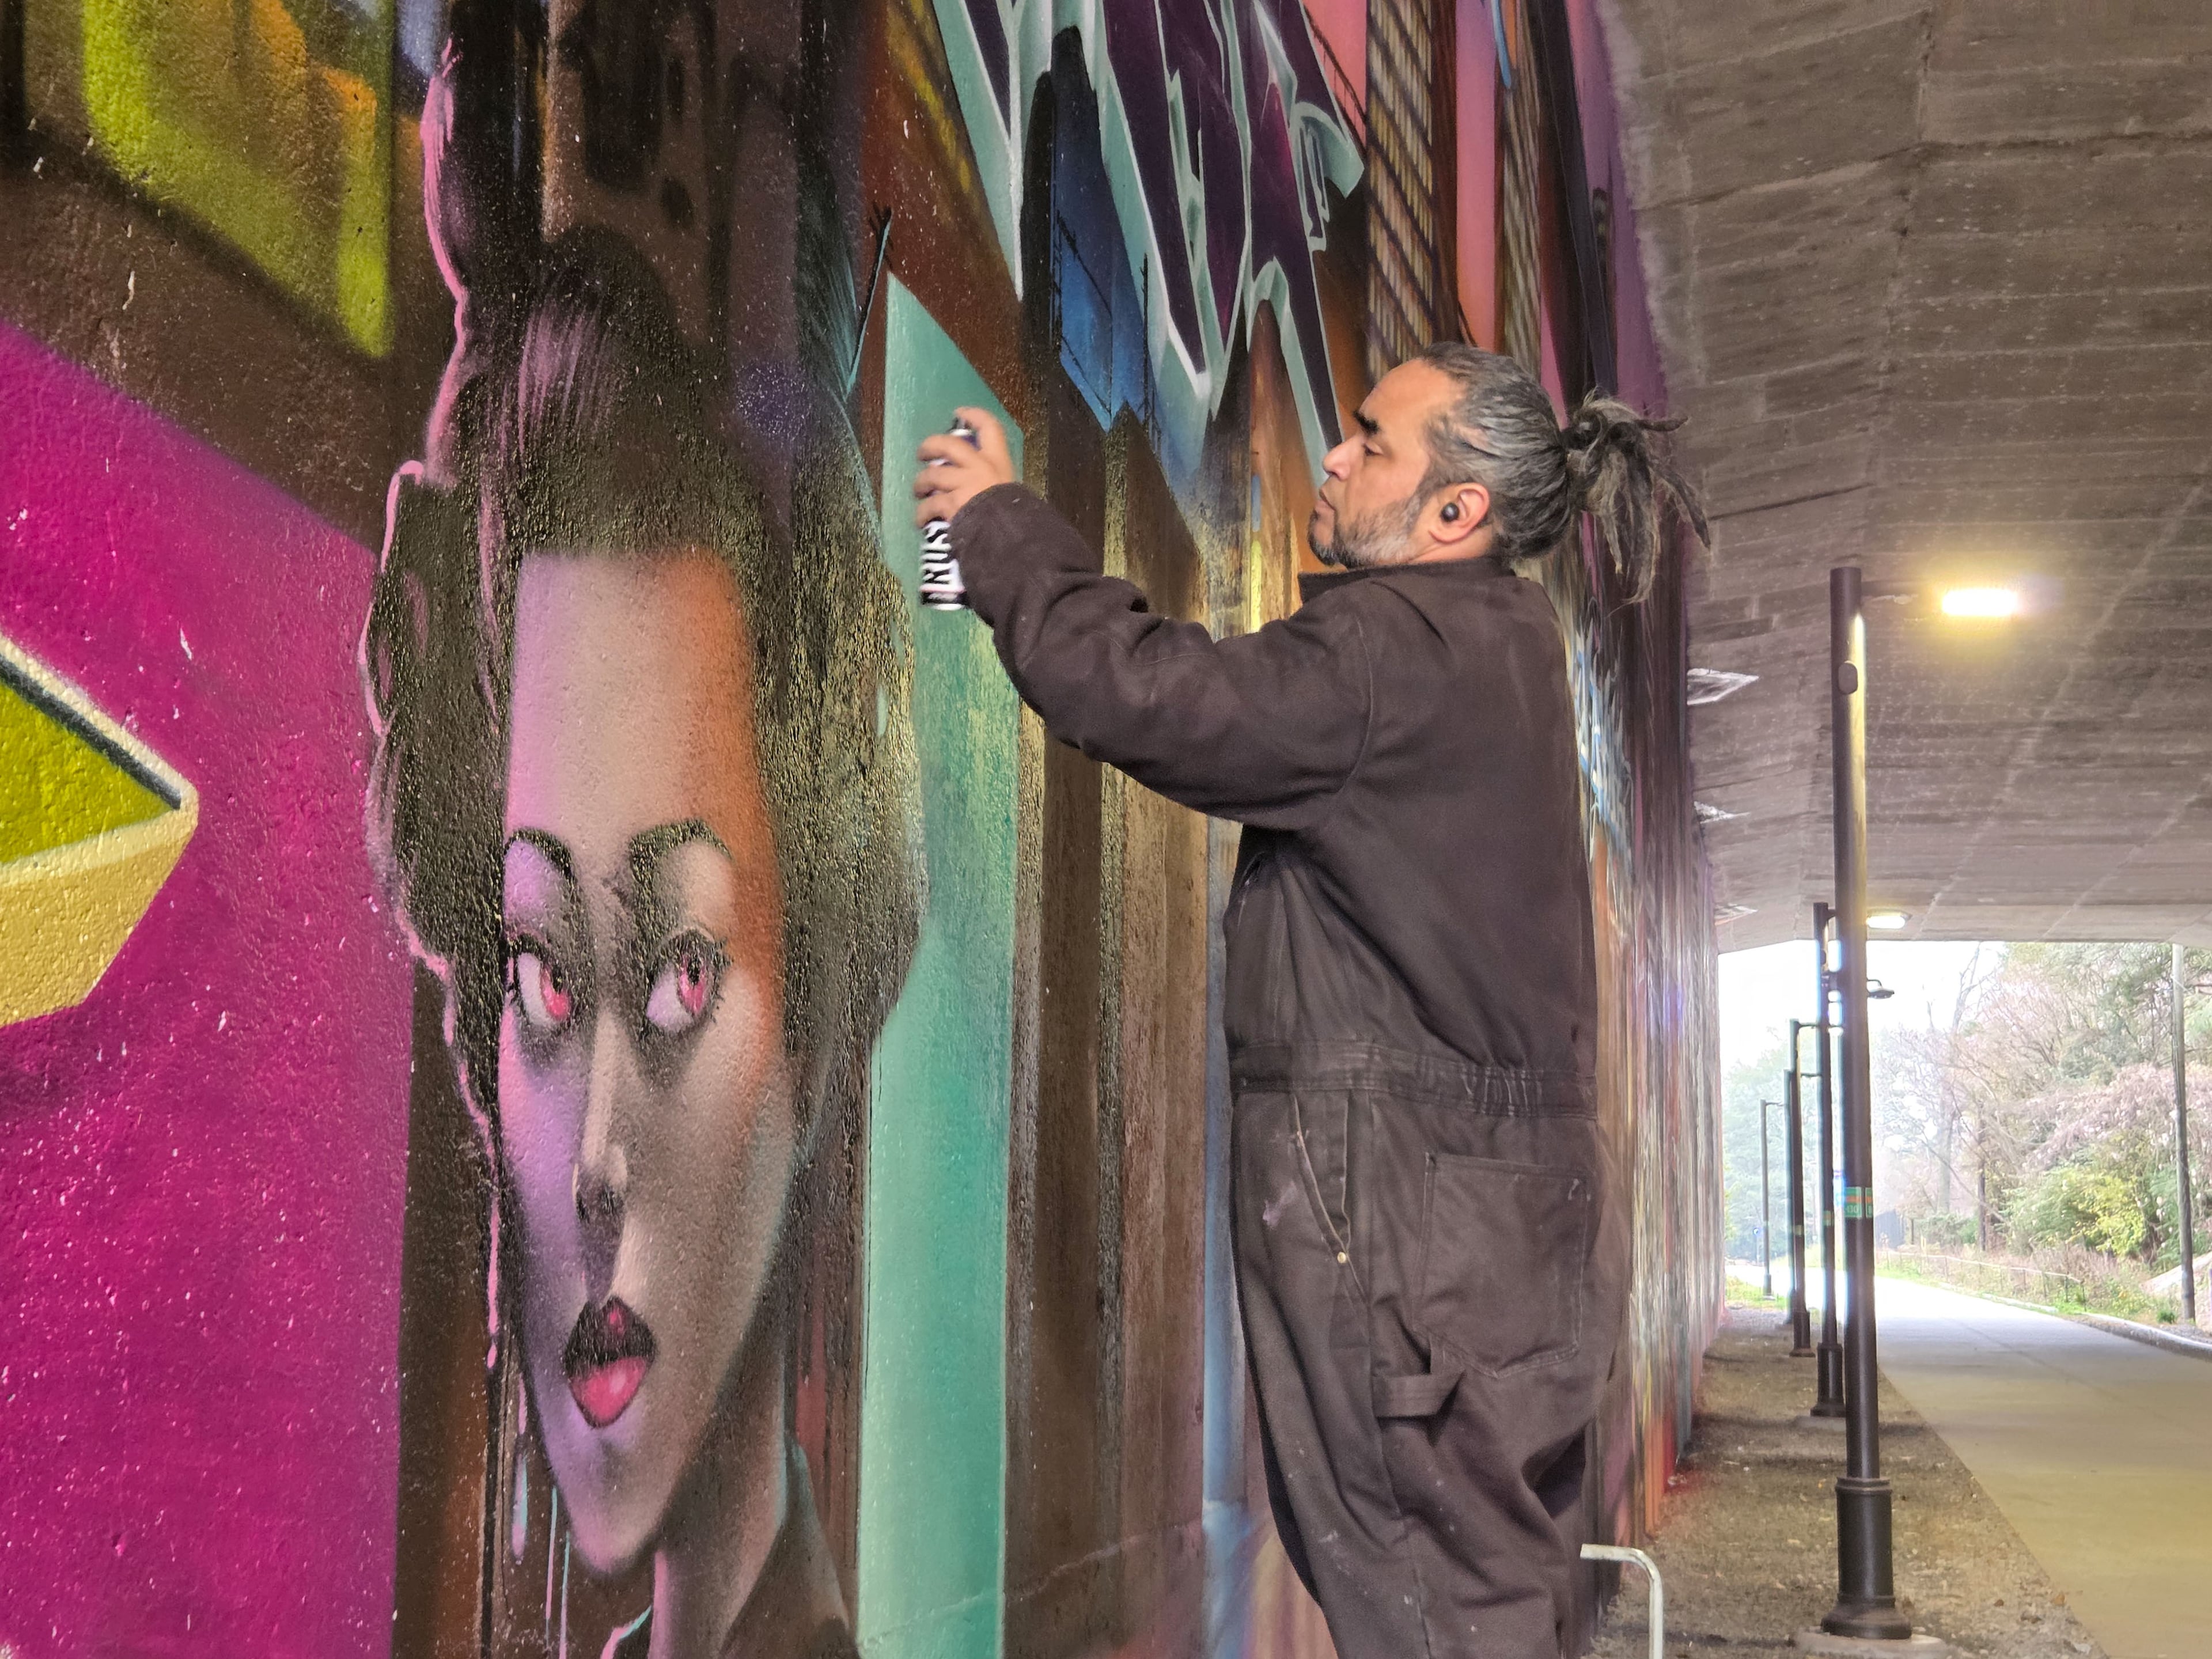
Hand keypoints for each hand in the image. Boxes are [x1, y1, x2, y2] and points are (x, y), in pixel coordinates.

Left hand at [912, 407, 1016, 528]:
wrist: (1011, 536)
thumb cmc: (1016, 516)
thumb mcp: (1014, 494)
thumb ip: (997, 487)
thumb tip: (986, 492)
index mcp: (999, 462)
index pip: (990, 428)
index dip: (974, 416)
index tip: (960, 413)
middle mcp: (980, 467)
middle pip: (949, 445)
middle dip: (931, 446)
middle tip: (922, 454)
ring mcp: (965, 484)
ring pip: (933, 475)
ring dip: (921, 483)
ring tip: (918, 491)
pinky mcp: (952, 502)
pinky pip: (930, 504)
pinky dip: (922, 513)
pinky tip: (920, 520)